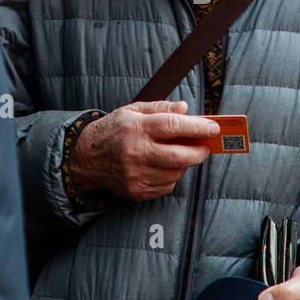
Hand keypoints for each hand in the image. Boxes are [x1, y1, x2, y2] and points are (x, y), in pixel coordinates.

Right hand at [67, 100, 218, 200]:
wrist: (86, 158)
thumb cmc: (112, 131)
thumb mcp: (132, 111)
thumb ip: (160, 109)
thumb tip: (184, 109)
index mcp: (137, 129)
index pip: (173, 126)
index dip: (197, 127)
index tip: (213, 128)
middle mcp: (137, 153)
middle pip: (180, 156)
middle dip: (199, 152)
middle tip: (204, 147)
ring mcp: (136, 175)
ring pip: (176, 173)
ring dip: (183, 164)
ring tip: (177, 154)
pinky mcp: (136, 191)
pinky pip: (166, 186)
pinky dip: (171, 177)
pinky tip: (162, 167)